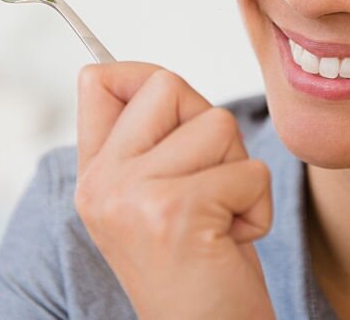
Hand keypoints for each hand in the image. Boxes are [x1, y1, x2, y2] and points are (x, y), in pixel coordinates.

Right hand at [74, 62, 275, 319]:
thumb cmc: (197, 272)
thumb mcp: (153, 203)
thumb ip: (147, 144)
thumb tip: (154, 78)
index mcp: (92, 176)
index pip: (98, 80)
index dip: (143, 76)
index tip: (175, 110)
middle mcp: (101, 182)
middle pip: (167, 84)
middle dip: (208, 126)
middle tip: (210, 183)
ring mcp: (133, 195)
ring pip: (216, 123)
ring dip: (239, 171)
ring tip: (221, 218)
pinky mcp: (176, 211)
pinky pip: (249, 169)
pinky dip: (257, 207)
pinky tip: (230, 242)